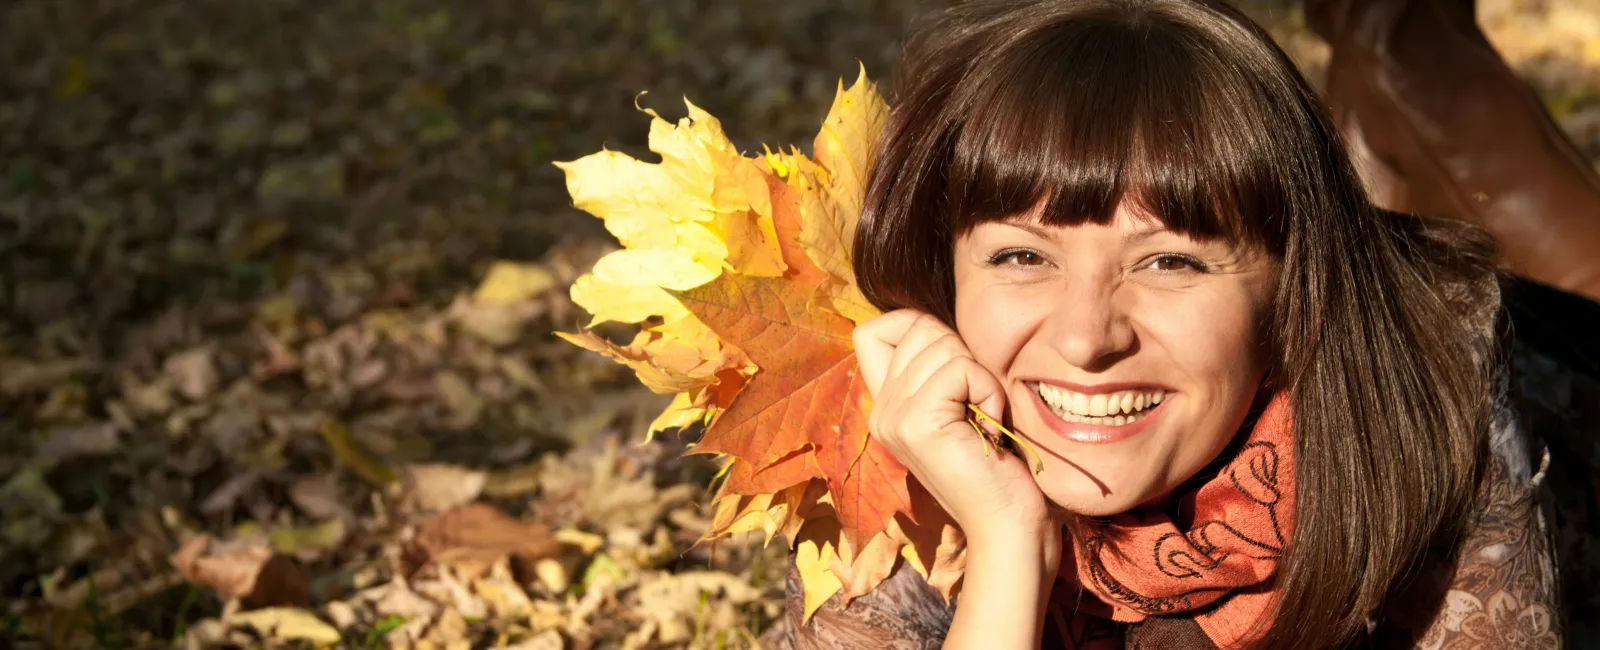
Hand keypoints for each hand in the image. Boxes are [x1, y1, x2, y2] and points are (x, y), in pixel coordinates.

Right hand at [854, 309, 1052, 542]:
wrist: (1007, 524)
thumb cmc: (996, 463)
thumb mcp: (958, 407)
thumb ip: (937, 369)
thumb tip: (936, 323)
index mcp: (884, 406)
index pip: (870, 331)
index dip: (913, 325)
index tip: (953, 359)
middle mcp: (880, 411)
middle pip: (918, 328)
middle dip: (963, 353)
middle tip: (975, 404)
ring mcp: (893, 417)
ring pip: (943, 346)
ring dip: (981, 377)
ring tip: (982, 419)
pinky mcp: (917, 423)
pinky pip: (961, 369)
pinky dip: (988, 392)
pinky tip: (988, 429)